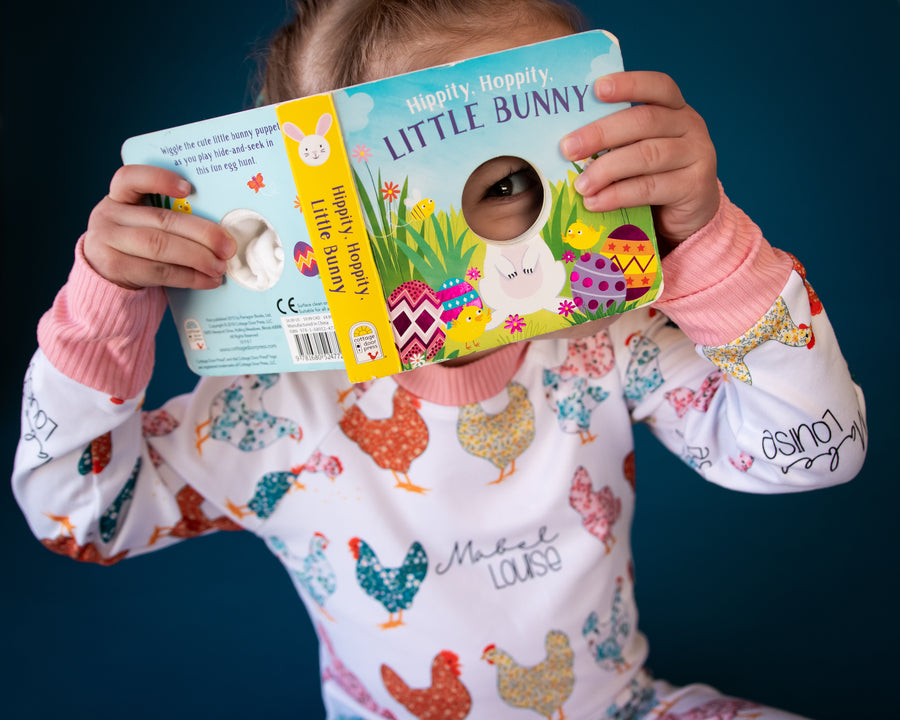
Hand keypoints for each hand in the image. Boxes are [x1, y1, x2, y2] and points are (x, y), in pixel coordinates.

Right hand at [83, 165, 235, 289]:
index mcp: (119, 196)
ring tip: (219, 266)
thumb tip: (220, 230)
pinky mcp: (115, 268)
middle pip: (161, 220)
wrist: (106, 275)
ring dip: (197, 258)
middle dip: (201, 233)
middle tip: (227, 247)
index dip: (159, 179)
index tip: (188, 188)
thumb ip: (169, 217)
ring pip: (160, 246)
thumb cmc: (136, 244)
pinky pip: (159, 271)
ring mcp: (108, 241)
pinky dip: (189, 277)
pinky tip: (208, 280)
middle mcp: (109, 215)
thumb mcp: (142, 221)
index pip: (131, 178)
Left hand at [560, 71, 718, 243]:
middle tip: (567, 148)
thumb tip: (568, 144)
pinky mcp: (693, 186)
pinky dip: (618, 195)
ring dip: (606, 170)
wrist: (688, 215)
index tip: (596, 89)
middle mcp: (690, 125)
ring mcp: (697, 155)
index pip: (657, 86)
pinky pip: (650, 188)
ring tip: (581, 185)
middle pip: (644, 121)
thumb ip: (617, 141)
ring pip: (646, 155)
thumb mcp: (639, 150)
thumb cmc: (654, 176)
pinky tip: (596, 202)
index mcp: (675, 108)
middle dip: (601, 134)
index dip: (628, 84)